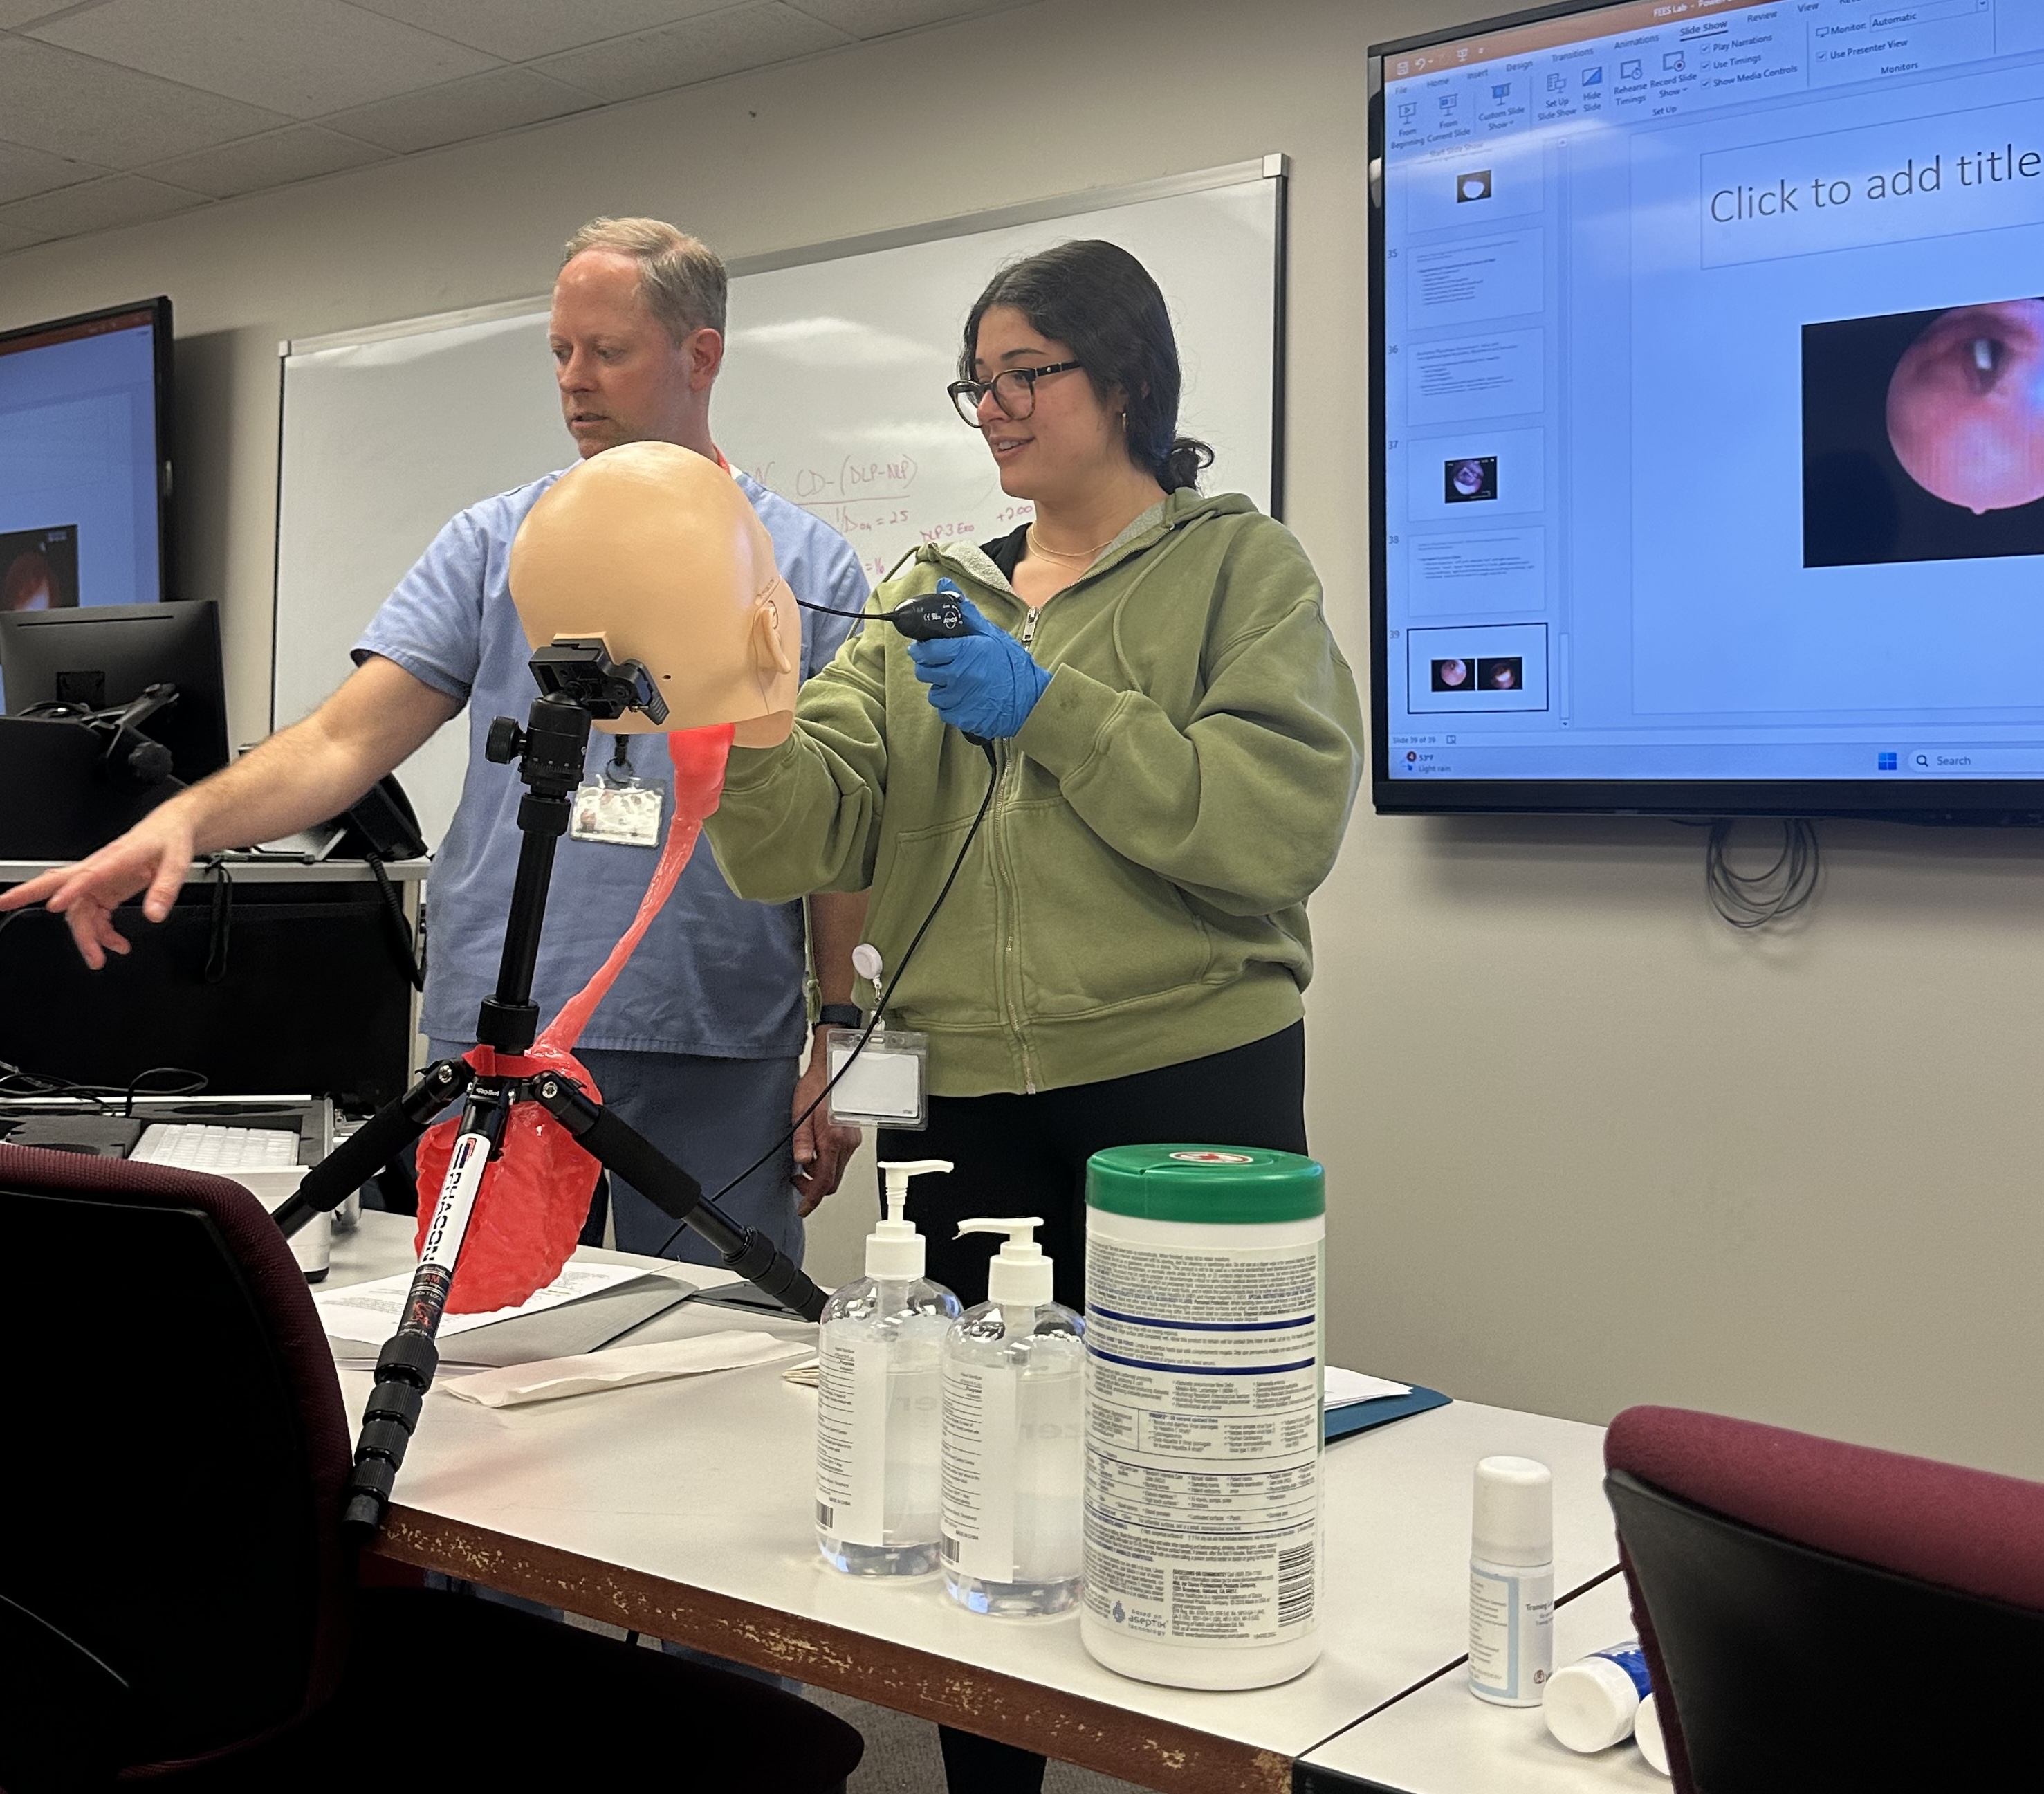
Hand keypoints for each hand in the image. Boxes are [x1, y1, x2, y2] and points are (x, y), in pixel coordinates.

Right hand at [0, 804, 197, 969]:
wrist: (172, 829)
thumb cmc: (169, 839)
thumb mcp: (177, 863)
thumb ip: (165, 889)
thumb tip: (154, 914)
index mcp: (115, 858)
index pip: (86, 875)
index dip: (69, 891)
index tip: (53, 906)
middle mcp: (100, 869)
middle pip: (58, 883)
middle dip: (27, 893)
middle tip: (2, 903)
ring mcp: (100, 880)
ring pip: (77, 910)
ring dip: (84, 936)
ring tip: (97, 959)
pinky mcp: (105, 889)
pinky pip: (93, 915)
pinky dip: (101, 933)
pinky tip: (115, 944)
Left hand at [792, 1028, 861, 1216]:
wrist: (833, 1072)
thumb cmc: (816, 1089)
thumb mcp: (800, 1115)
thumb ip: (802, 1142)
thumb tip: (802, 1163)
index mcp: (833, 1141)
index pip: (823, 1182)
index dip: (811, 1199)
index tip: (803, 1208)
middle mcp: (846, 1144)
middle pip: (832, 1181)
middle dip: (813, 1186)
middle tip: (796, 1179)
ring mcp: (851, 1141)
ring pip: (836, 1171)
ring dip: (820, 1173)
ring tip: (804, 1159)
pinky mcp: (852, 1137)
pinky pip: (840, 1159)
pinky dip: (827, 1162)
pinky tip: (816, 1150)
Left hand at [908, 597, 1049, 739]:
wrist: (1031, 700)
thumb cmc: (1013, 667)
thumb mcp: (991, 634)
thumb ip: (965, 612)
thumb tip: (945, 586)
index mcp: (965, 652)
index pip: (926, 650)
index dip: (921, 649)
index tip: (922, 648)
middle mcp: (959, 676)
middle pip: (923, 671)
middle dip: (929, 666)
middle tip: (941, 663)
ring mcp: (960, 698)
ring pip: (933, 692)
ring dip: (941, 687)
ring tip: (959, 681)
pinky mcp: (962, 717)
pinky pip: (944, 711)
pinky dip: (951, 704)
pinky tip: (966, 697)